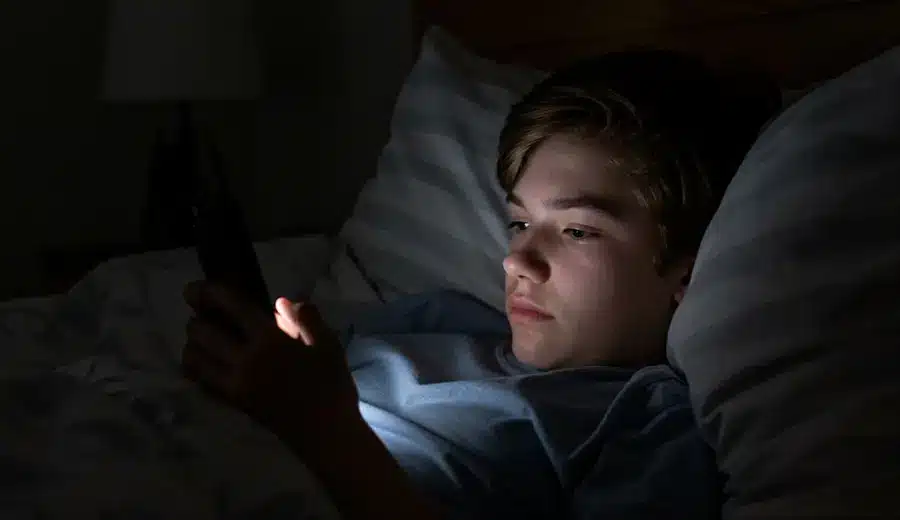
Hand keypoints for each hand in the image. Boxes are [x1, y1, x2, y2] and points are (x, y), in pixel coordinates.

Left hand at [181, 280, 359, 438]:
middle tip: (198, 312)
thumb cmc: (331, 385)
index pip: (233, 308)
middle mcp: (246, 359)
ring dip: (192, 344)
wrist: (325, 432)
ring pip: (197, 359)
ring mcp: (236, 382)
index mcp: (270, 339)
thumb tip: (283, 301)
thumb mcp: (328, 344)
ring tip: (200, 338)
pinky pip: (203, 382)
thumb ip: (306, 319)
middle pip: (205, 333)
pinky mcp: (234, 401)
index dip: (211, 293)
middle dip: (196, 319)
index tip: (197, 287)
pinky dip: (196, 370)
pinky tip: (203, 364)